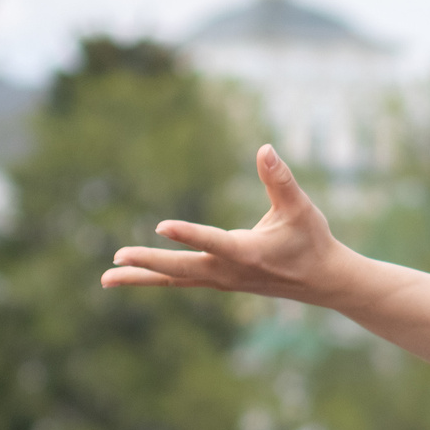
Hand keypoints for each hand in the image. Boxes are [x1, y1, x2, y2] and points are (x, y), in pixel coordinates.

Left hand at [102, 145, 351, 302]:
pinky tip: (133, 276)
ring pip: (176, 279)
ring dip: (142, 277)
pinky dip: (156, 278)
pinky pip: (181, 281)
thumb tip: (265, 148)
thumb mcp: (301, 208)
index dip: (188, 234)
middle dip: (149, 263)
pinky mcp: (220, 281)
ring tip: (107, 277)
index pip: (213, 242)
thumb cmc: (313, 240)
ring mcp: (223, 280)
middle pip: (183, 269)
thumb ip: (280, 179)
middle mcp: (230, 271)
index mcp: (249, 252)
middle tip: (117, 258)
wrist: (323, 281)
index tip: (161, 226)